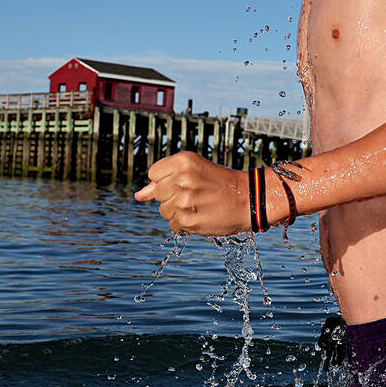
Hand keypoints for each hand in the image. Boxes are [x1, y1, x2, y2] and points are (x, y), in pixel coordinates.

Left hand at [133, 152, 248, 235]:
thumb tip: (137, 196)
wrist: (248, 199)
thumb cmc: (220, 183)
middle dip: (171, 196)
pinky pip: (173, 225)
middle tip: (195, 194)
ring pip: (163, 211)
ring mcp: (185, 200)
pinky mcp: (189, 220)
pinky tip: (199, 216)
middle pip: (157, 194)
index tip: (184, 181)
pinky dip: (184, 224)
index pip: (153, 174)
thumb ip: (161, 182)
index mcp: (183, 161)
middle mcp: (182, 178)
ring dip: (177, 211)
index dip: (166, 180)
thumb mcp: (193, 172)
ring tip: (198, 205)